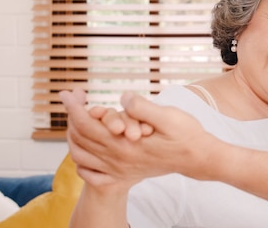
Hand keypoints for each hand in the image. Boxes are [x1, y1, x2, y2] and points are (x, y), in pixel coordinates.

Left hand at [61, 89, 223, 183]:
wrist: (199, 158)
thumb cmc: (187, 135)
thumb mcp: (168, 116)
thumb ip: (143, 107)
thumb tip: (124, 98)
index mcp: (125, 145)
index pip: (87, 124)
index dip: (74, 107)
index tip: (68, 93)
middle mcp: (118, 160)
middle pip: (80, 138)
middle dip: (72, 116)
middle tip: (72, 99)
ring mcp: (120, 169)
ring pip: (82, 154)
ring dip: (73, 135)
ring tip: (76, 118)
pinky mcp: (125, 173)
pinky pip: (91, 172)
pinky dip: (81, 160)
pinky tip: (84, 149)